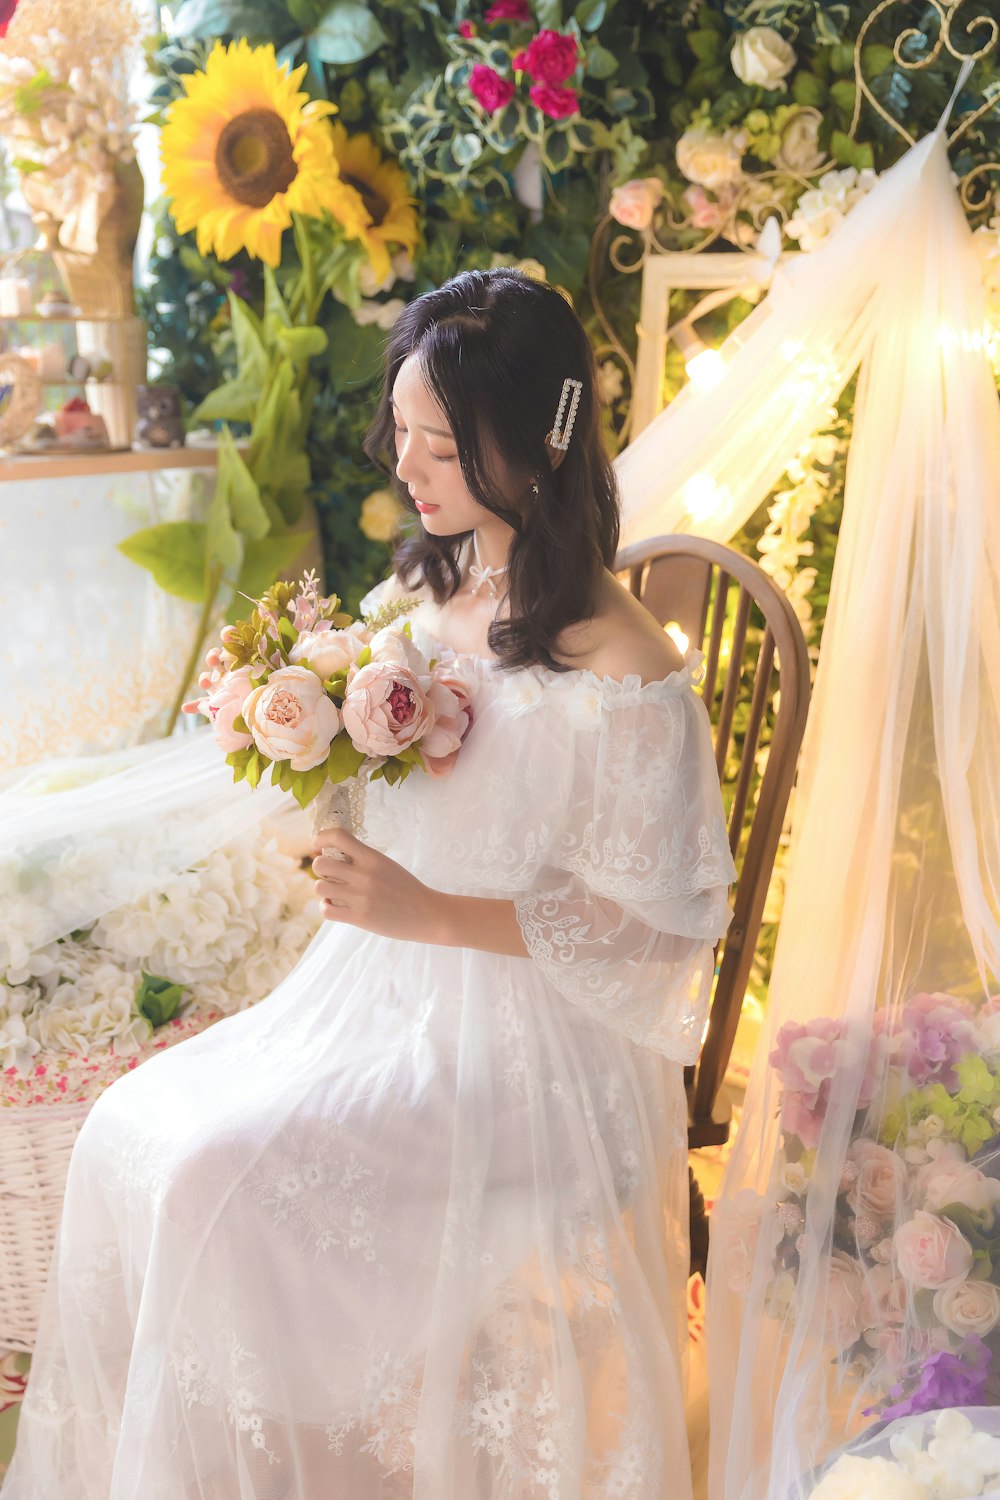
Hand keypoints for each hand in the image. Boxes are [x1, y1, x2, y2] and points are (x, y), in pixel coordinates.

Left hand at [311, 826, 451, 943]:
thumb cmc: (405, 887)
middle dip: (321, 868)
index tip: (318, 845)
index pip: (337, 837)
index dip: (321, 838)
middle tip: (330, 873)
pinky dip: (327, 907)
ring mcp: (360, 898)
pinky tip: (336, 906)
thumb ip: (362, 858)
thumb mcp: (386, 864)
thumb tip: (330, 854)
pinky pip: (326, 910)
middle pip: (320, 864)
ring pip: (319, 888)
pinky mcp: (359, 918)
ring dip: (324, 889)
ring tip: (335, 892)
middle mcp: (363, 875)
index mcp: (372, 858)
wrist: (426, 914)